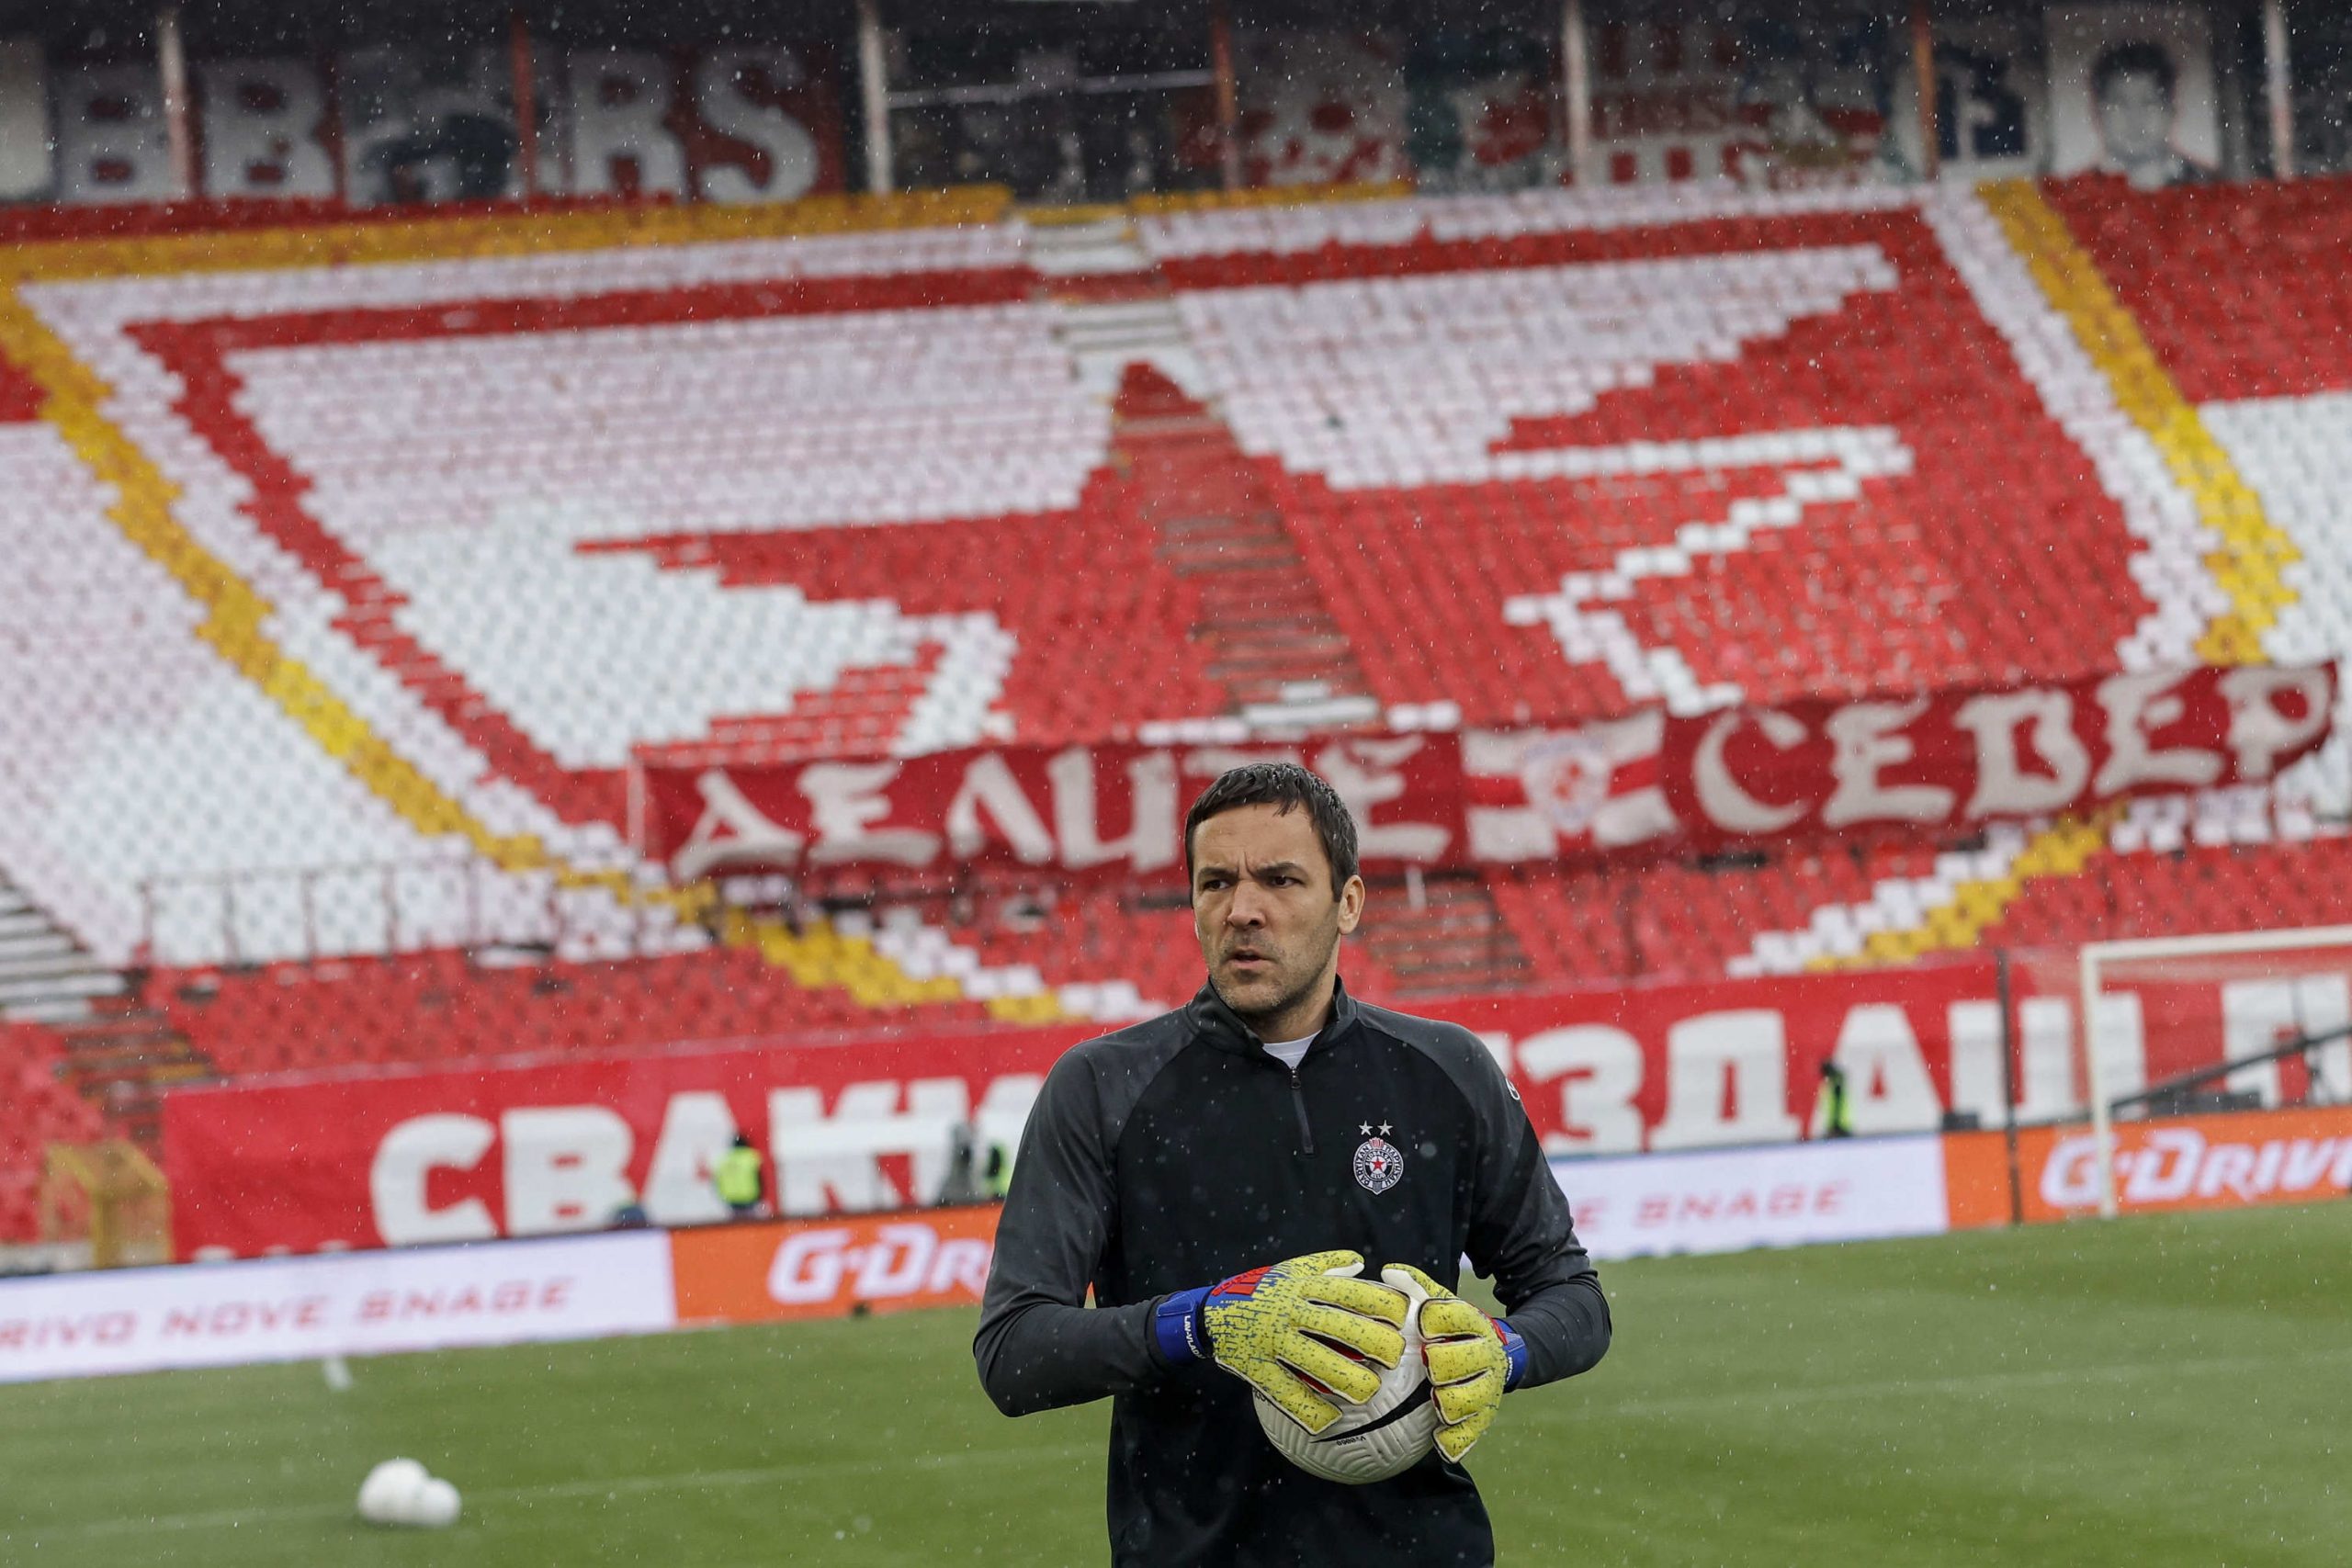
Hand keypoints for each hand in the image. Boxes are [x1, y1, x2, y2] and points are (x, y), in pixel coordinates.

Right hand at [1154, 1250, 1407, 1433]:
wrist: (1208, 1313)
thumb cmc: (1258, 1289)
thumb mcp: (1289, 1269)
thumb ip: (1325, 1264)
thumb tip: (1361, 1262)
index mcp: (1301, 1286)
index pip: (1349, 1291)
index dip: (1381, 1303)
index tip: (1402, 1316)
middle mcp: (1290, 1312)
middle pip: (1341, 1328)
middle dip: (1374, 1343)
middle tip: (1394, 1357)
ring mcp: (1273, 1342)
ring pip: (1317, 1364)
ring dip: (1348, 1380)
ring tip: (1368, 1391)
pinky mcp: (1257, 1369)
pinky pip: (1287, 1394)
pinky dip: (1310, 1410)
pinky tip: (1330, 1419)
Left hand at [1383, 1264, 1526, 1462]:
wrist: (1500, 1355)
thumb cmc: (1453, 1329)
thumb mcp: (1441, 1303)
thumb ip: (1416, 1287)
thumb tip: (1388, 1271)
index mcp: (1472, 1322)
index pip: (1449, 1316)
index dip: (1432, 1320)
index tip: (1422, 1326)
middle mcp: (1485, 1354)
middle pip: (1455, 1360)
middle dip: (1438, 1363)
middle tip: (1428, 1365)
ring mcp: (1488, 1388)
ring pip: (1464, 1400)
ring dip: (1445, 1401)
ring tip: (1433, 1399)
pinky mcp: (1485, 1417)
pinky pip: (1469, 1435)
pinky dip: (1453, 1440)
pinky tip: (1437, 1438)